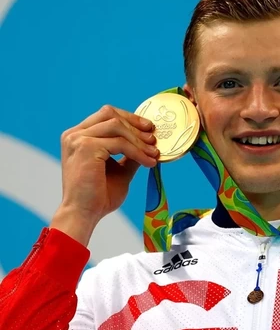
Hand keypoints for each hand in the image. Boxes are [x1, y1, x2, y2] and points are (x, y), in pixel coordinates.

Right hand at [50, 105, 158, 244]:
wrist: (83, 214)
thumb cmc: (98, 196)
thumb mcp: (119, 170)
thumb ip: (129, 155)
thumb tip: (148, 144)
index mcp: (78, 136)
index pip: (106, 115)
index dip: (130, 118)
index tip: (148, 128)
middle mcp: (75, 134)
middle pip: (111, 114)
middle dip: (136, 125)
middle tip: (154, 139)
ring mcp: (78, 139)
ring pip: (117, 127)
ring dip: (139, 140)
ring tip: (154, 154)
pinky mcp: (86, 148)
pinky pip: (120, 143)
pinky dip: (137, 152)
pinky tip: (148, 162)